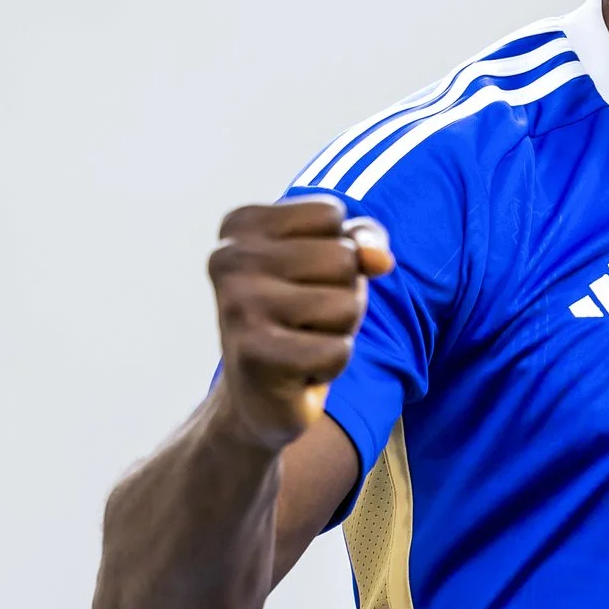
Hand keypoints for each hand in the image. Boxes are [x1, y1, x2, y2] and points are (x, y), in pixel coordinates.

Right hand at [205, 196, 393, 449]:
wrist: (260, 395)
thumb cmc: (302, 314)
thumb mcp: (339, 262)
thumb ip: (365, 239)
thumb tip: (380, 259)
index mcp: (240, 226)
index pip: (330, 213)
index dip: (336, 250)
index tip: (302, 280)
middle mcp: (228, 260)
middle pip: (343, 258)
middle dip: (343, 293)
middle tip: (306, 319)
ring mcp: (237, 307)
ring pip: (346, 303)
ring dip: (338, 330)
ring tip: (302, 341)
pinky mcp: (254, 356)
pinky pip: (338, 350)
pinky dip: (331, 365)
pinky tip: (299, 371)